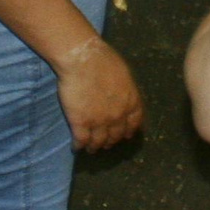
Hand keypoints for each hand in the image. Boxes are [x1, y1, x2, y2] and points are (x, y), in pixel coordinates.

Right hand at [54, 36, 142, 151]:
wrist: (83, 60)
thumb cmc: (103, 60)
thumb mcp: (124, 73)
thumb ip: (125, 89)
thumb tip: (123, 94)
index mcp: (131, 102)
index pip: (134, 123)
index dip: (129, 131)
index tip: (125, 135)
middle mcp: (118, 116)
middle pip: (116, 135)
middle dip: (111, 141)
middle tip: (106, 144)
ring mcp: (99, 122)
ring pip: (98, 142)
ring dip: (95, 147)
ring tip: (91, 149)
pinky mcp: (80, 123)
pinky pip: (81, 140)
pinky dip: (78, 146)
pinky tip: (76, 147)